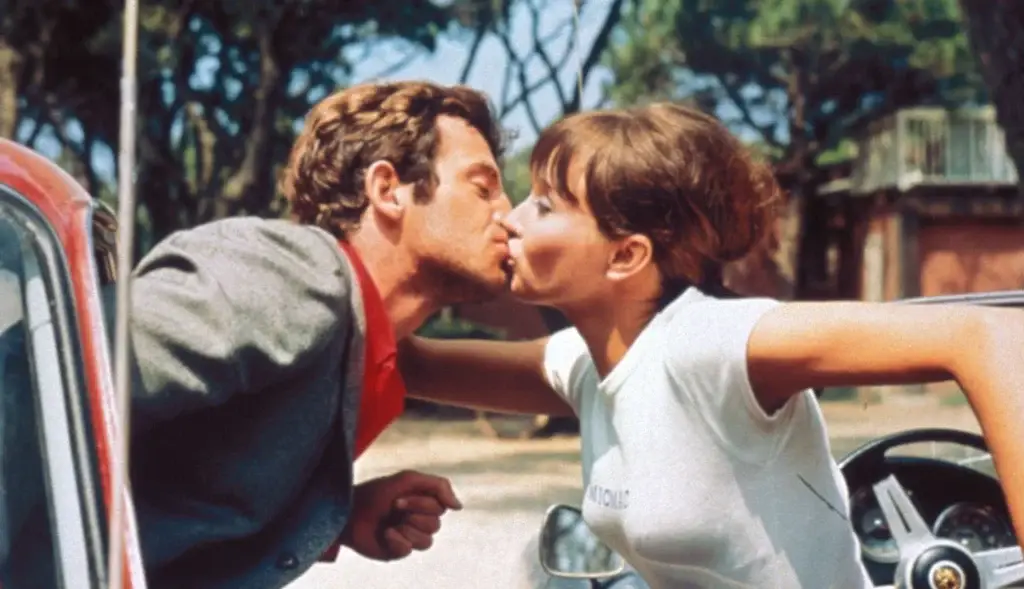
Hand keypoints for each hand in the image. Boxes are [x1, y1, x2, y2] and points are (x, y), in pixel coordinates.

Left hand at [341, 469, 461, 560]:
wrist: (347, 512)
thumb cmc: (375, 493)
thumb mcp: (408, 479)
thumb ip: (438, 486)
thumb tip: (460, 507)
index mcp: (422, 502)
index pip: (440, 508)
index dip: (422, 504)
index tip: (398, 498)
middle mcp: (417, 519)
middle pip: (435, 525)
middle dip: (414, 516)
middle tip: (393, 508)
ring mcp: (408, 536)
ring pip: (427, 541)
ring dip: (407, 530)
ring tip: (390, 524)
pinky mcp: (397, 551)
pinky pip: (409, 550)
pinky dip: (397, 541)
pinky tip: (385, 535)